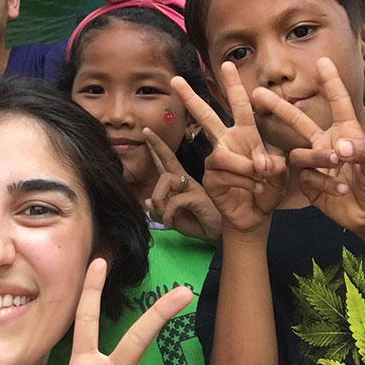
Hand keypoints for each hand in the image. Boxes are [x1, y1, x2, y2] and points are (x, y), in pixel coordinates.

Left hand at [143, 127, 220, 241]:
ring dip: (159, 200)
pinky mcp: (198, 196)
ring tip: (164, 216)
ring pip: (165, 180)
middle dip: (156, 145)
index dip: (157, 149)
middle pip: (168, 160)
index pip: (166, 162)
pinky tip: (170, 224)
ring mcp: (193, 187)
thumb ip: (160, 211)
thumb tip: (147, 202)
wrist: (218, 234)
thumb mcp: (173, 219)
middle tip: (146, 130)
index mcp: (181, 183)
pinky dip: (167, 214)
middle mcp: (187, 181)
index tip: (148, 133)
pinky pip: (174, 200)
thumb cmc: (198, 223)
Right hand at [171, 64, 286, 232]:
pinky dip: (244, 179)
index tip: (227, 64)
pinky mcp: (210, 176)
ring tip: (262, 176)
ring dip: (245, 166)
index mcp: (246, 135)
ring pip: (221, 152)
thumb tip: (260, 162)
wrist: (256, 216)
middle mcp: (227, 142)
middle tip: (175, 79)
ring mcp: (216, 159)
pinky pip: (223, 171)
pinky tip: (256, 187)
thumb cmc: (269, 190)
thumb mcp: (280, 174)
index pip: (240, 105)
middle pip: (207, 116)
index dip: (233, 85)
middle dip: (192, 98)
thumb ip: (274, 165)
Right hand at [250, 57, 364, 238]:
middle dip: (279, 107)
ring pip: (301, 154)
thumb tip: (340, 146)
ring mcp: (316, 164)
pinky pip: (306, 178)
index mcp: (345, 132)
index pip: (337, 102)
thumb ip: (363, 152)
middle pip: (298, 121)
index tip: (322, 61)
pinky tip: (341, 189)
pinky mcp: (310, 184)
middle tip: (257, 93)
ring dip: (317, 158)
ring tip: (336, 164)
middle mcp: (326, 144)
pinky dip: (323, 183)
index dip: (330, 81)